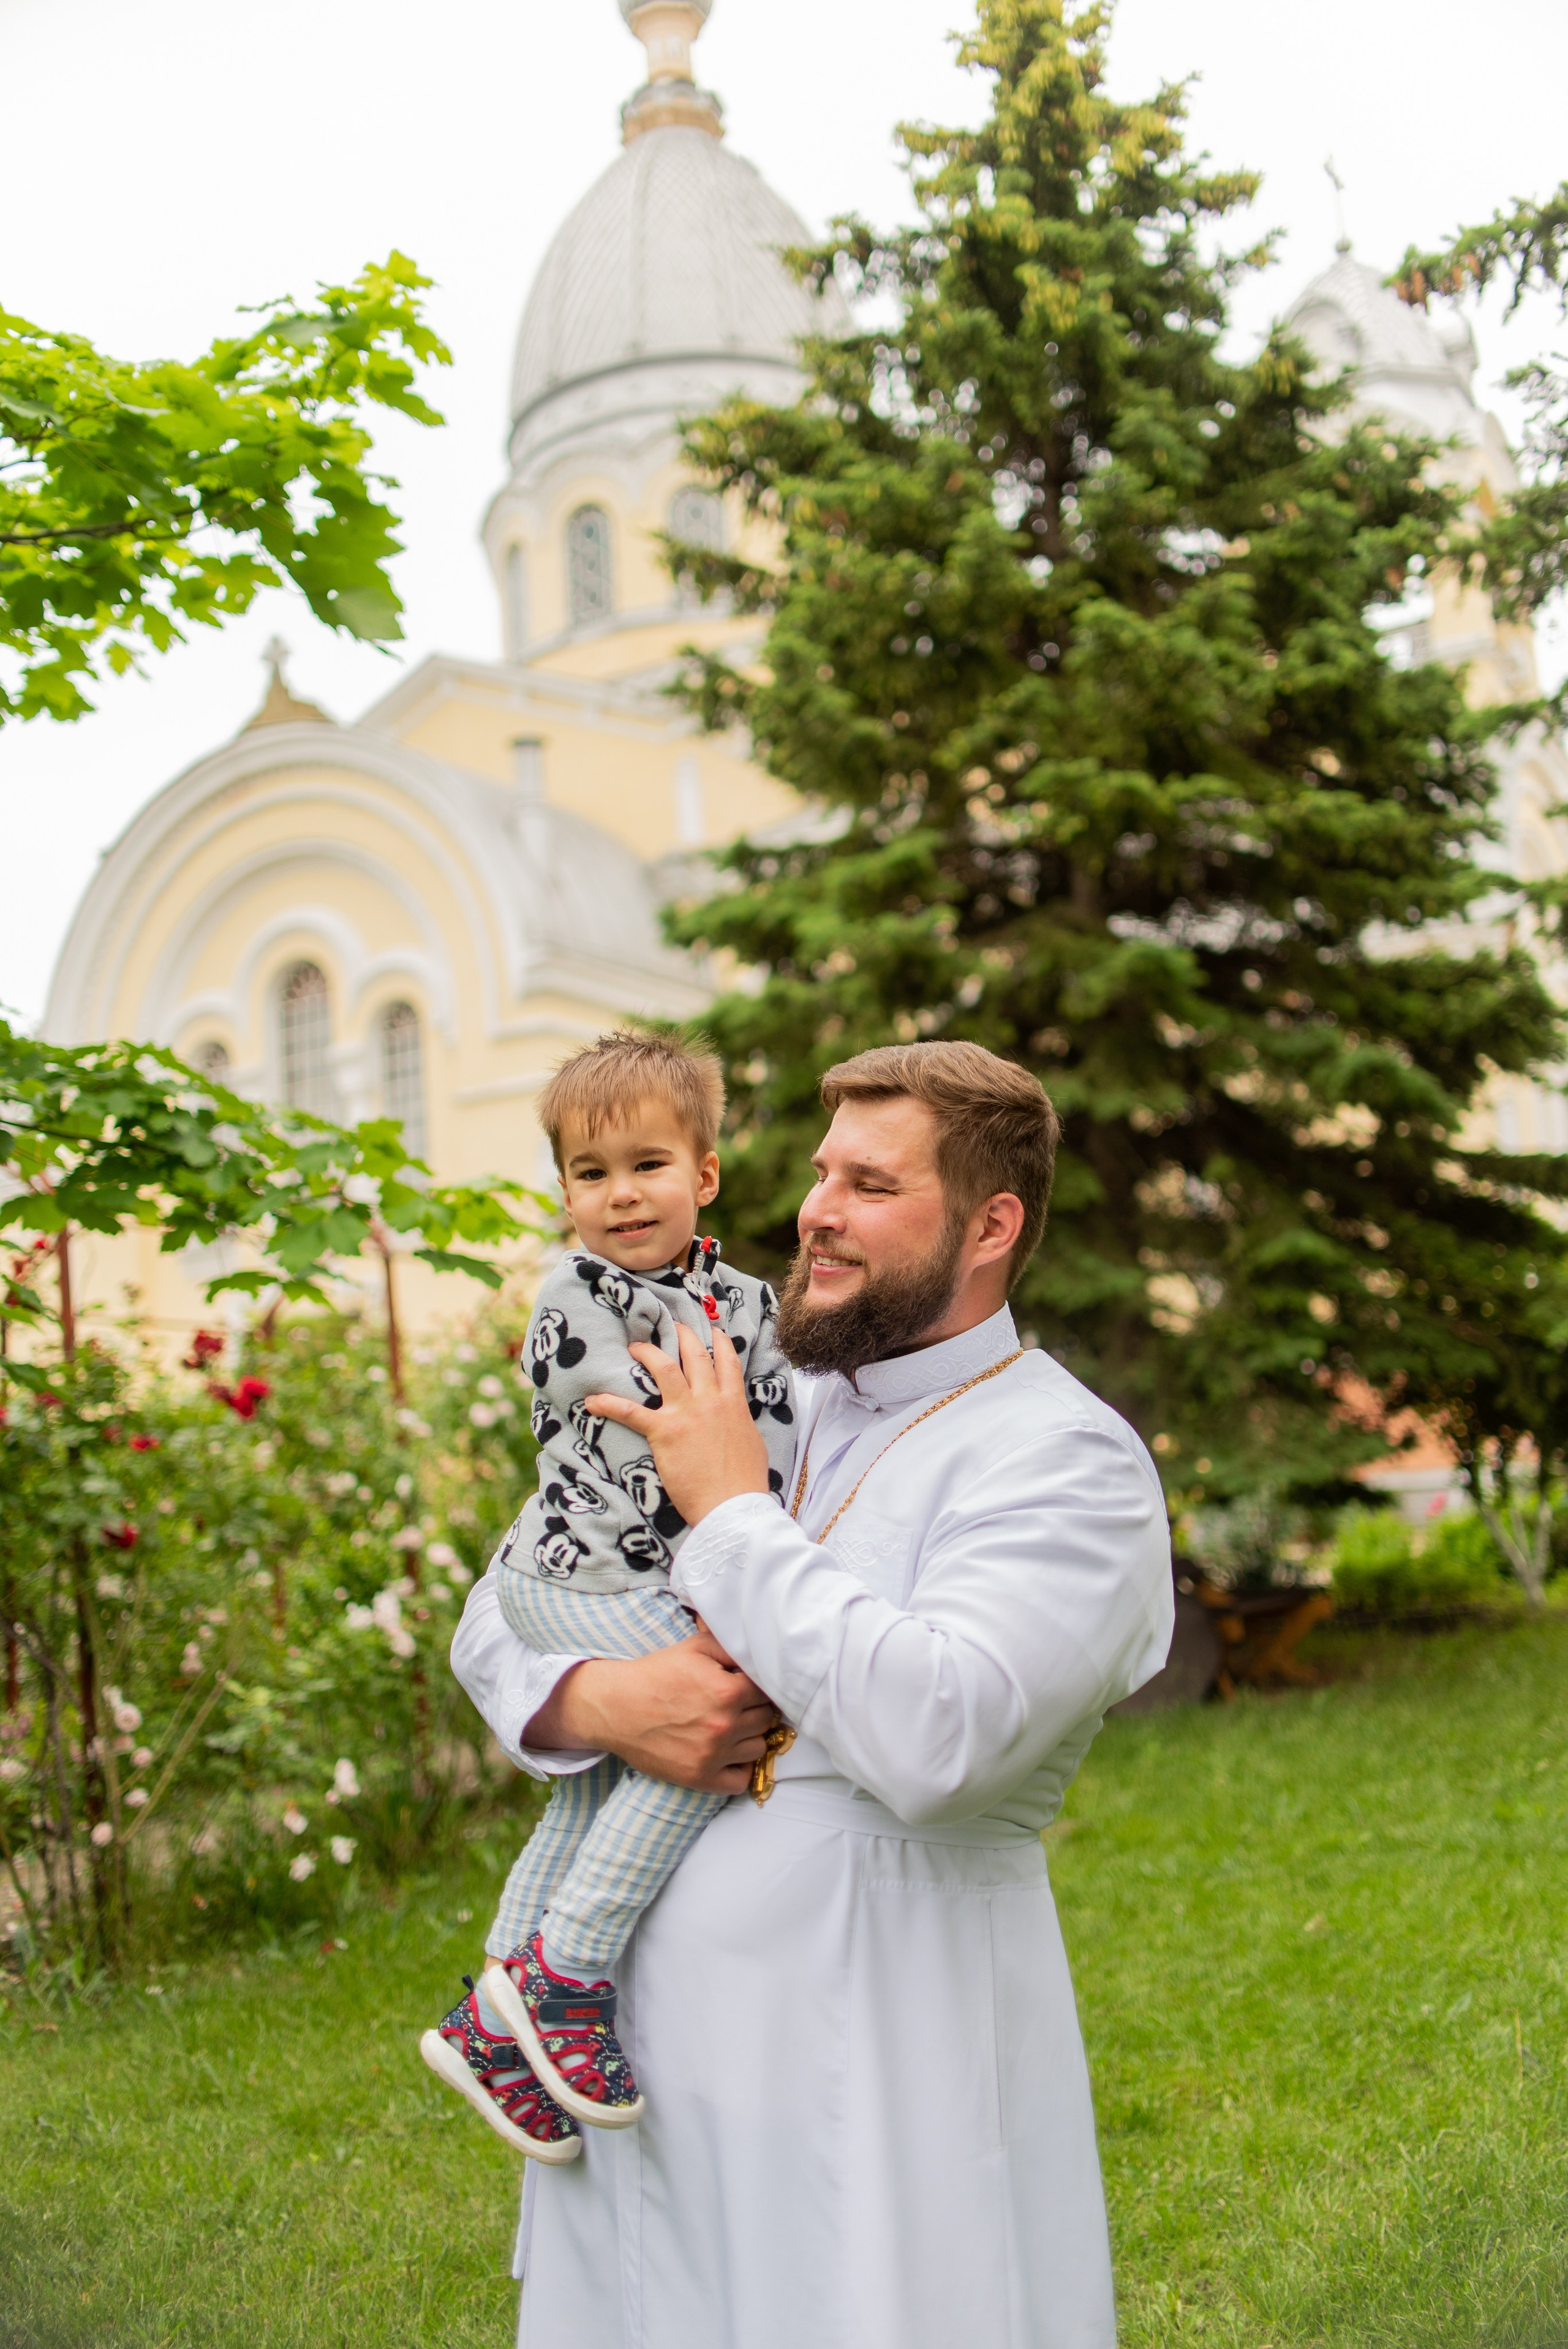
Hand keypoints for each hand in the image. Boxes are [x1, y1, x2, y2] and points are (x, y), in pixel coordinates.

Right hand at [524, 1626, 775, 1793]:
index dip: (757, 1686)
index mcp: (727, 1691)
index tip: (745, 1686)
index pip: (767, 1691)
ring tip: (731, 1727)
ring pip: (758, 1748)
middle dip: (755, 1709)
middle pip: (766, 1719)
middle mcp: (724, 1725)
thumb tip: (760, 1655)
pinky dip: (738, 1768)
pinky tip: (727, 1753)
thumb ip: (732, 1648)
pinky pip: (740, 1781)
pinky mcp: (700, 1778)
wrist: (616, 1707)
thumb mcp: (695, 1647)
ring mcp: (713, 1755)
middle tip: (738, 1705)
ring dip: (749, 1736)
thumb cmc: (656, 1674)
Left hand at [587, 1322, 770, 1525]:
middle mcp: (709, 1400)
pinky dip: (609, 1404)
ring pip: (664, 1368)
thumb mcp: (752, 1443)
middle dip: (681, 1334)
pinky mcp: (663, 1432)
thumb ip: (740, 1424)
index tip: (711, 1329)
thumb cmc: (745, 1482)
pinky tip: (592, 1400)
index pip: (726, 1362)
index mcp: (733, 1404)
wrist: (733, 1505)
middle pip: (694, 1355)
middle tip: (671, 1324)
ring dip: (647, 1353)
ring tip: (634, 1347)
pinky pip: (631, 1412)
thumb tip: (735, 1420)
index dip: (718, 1342)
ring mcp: (685, 1413)